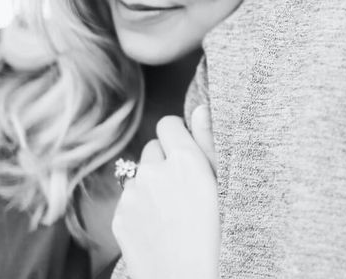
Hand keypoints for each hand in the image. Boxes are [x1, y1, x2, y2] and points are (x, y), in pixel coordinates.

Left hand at [112, 112, 218, 278]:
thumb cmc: (220, 237)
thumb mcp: (225, 186)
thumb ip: (209, 142)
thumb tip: (199, 107)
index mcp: (185, 160)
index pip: (169, 124)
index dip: (179, 137)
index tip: (189, 154)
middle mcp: (154, 172)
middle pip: (152, 148)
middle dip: (164, 160)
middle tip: (184, 187)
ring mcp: (133, 196)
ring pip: (139, 174)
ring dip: (151, 183)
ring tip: (172, 210)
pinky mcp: (120, 218)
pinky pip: (128, 199)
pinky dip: (140, 206)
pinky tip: (158, 226)